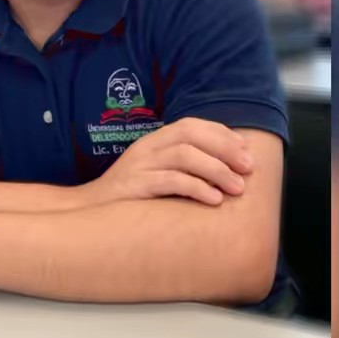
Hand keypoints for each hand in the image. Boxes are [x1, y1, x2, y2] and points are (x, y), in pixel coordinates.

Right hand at [84, 118, 253, 206]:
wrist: (89, 212)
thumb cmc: (131, 198)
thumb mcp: (156, 174)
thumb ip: (182, 168)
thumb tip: (225, 171)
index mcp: (154, 140)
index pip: (191, 125)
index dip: (222, 134)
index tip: (246, 151)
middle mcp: (147, 147)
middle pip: (190, 134)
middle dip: (225, 149)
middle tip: (249, 168)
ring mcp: (139, 165)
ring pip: (184, 155)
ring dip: (216, 170)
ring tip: (238, 188)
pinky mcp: (135, 186)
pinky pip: (170, 180)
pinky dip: (196, 187)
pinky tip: (214, 199)